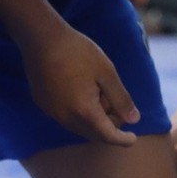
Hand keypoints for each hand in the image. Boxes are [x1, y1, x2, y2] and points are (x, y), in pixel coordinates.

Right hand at [23, 26, 140, 144]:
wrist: (42, 38)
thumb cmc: (78, 52)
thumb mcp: (106, 72)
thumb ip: (121, 99)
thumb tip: (134, 119)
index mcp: (85, 111)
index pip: (107, 136)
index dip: (122, 139)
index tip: (132, 138)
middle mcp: (66, 117)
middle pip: (93, 134)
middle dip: (108, 125)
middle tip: (117, 104)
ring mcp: (52, 112)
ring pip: (78, 126)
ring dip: (93, 119)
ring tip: (98, 92)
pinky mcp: (43, 104)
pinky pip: (65, 117)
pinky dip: (78, 112)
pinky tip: (81, 90)